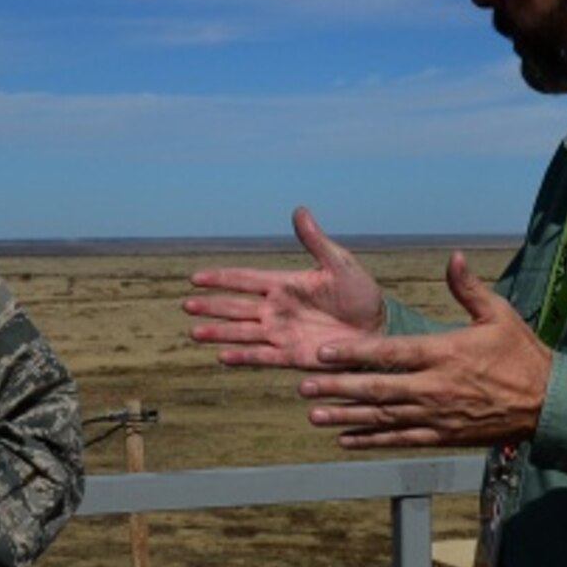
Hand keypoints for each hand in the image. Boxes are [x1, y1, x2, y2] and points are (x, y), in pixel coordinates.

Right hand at [184, 207, 385, 369]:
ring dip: (219, 333)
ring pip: (242, 333)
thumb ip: (315, 241)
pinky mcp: (291, 355)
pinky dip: (243, 357)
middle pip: (236, 307)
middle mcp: (277, 310)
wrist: (379, 328)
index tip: (195, 278)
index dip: (220, 279)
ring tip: (195, 332)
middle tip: (187, 305)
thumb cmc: (361, 294)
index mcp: (284, 285)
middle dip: (211, 307)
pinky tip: (223, 356)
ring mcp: (281, 333)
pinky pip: (262, 356)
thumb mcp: (339, 264)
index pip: (245, 280)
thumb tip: (299, 209)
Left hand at [296, 253, 549, 448]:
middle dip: (337, 388)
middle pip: (377, 389)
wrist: (549, 403)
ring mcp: (437, 414)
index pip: (390, 353)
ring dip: (346, 416)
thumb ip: (468, 288)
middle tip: (303, 387)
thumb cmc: (521, 354)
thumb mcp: (499, 314)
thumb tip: (453, 257)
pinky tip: (345, 439)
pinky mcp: (443, 435)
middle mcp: (435, 387)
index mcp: (444, 353)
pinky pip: (400, 439)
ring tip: (312, 415)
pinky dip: (372, 441)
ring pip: (382, 417)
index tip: (323, 353)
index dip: (354, 354)